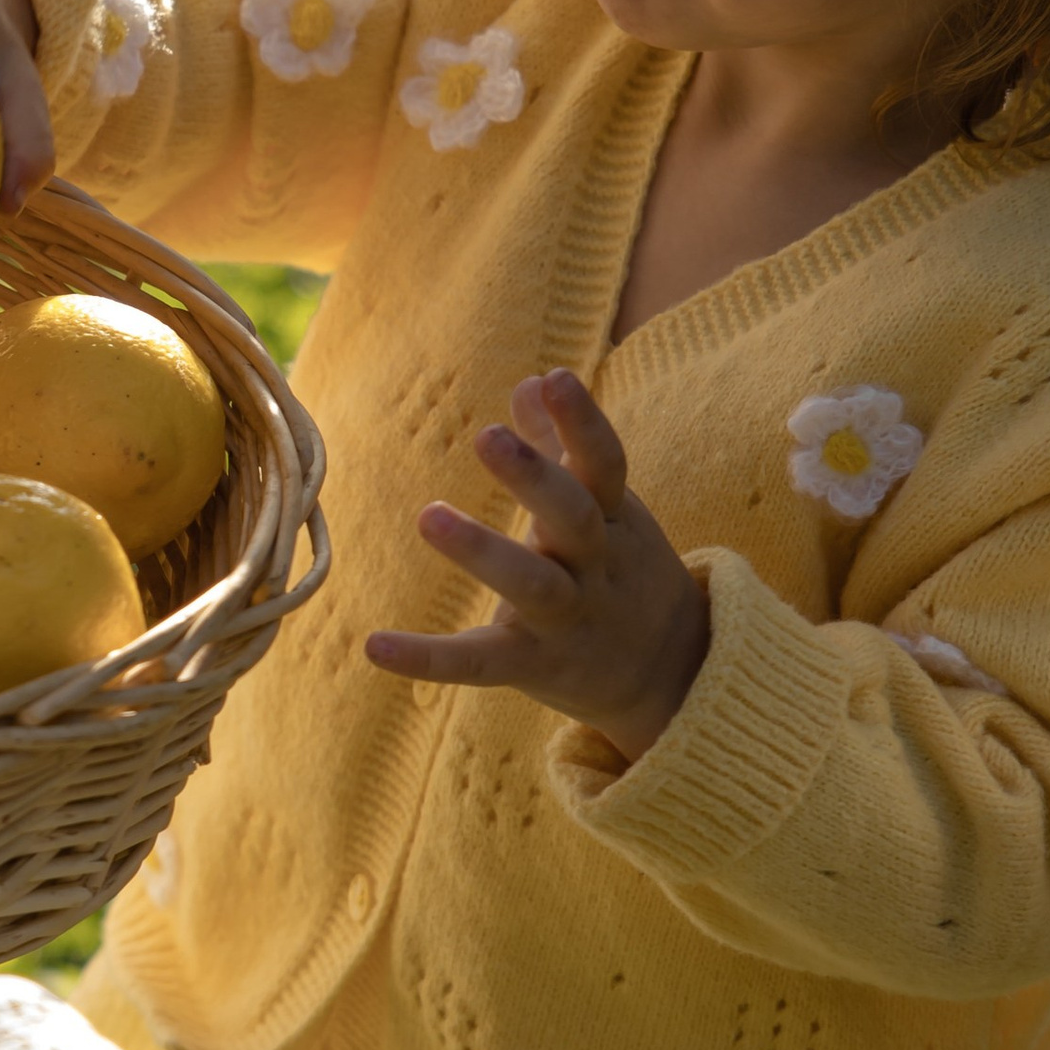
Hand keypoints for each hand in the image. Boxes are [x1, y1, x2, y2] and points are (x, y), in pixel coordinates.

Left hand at [363, 369, 708, 763]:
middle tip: (488, 436)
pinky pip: (482, 664)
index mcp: (613, 520)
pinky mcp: (536, 667)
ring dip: (484, 551)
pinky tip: (375, 646)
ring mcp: (570, 619)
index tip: (554, 378)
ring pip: (533, 586)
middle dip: (536, 478)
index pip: (606, 465)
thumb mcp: (606, 510)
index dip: (583, 423)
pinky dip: (430, 659)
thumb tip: (530, 380)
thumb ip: (561, 446)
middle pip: (576, 518)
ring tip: (429, 516)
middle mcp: (597, 566)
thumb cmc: (620, 570)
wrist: (674, 671)